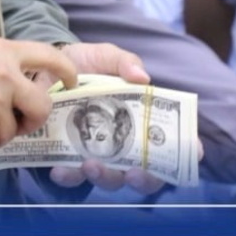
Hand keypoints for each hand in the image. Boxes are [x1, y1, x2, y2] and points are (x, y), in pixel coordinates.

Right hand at [0, 38, 76, 154]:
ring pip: (11, 131)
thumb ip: (1, 66)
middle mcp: (4, 75)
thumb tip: (22, 87)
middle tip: (19, 123)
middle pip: (41, 106)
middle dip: (33, 120)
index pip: (48, 56)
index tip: (70, 82)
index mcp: (3, 51)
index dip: (65, 71)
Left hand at [47, 42, 199, 195]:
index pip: (171, 144)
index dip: (186, 151)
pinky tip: (61, 170)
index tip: (191, 151)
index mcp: (141, 121)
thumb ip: (124, 62)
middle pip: (144, 174)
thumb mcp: (106, 56)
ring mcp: (97, 154)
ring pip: (109, 179)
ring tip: (90, 165)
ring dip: (104, 178)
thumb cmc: (87, 64)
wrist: (45, 66)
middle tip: (134, 172)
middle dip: (143, 179)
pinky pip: (71, 177)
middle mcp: (124, 145)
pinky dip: (69, 177)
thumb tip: (142, 77)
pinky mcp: (67, 158)